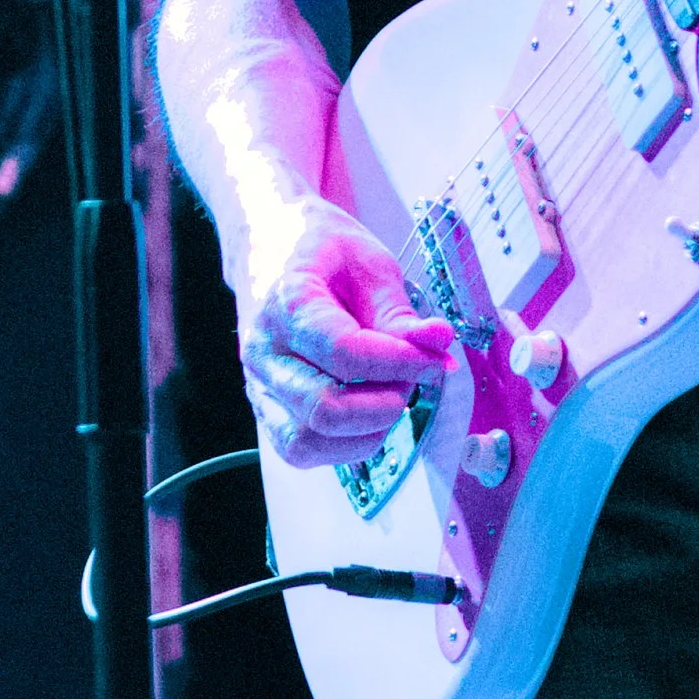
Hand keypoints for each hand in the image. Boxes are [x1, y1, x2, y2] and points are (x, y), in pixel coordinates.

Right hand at [237, 194, 457, 470]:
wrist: (276, 248)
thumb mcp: (370, 264)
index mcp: (287, 302)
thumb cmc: (325, 253)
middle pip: (323, 408)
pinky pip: (301, 450)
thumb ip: (401, 312)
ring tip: (392, 394)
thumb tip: (440, 343)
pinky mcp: (267, 409)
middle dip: (384, 403)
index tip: (437, 361)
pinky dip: (345, 446)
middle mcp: (263, 351)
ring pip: (307, 442)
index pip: (344, 352)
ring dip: (365, 432)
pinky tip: (371, 413)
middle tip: (414, 377)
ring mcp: (259, 385)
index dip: (400, 364)